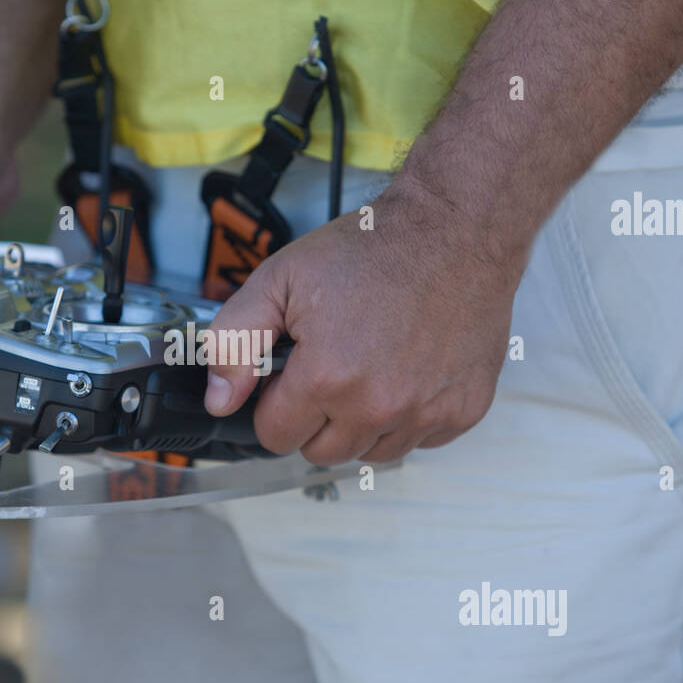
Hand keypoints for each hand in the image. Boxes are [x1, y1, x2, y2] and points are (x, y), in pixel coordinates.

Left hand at [204, 179, 528, 464]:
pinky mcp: (462, 411)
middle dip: (313, 418)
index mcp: (327, 378)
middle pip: (321, 453)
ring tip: (368, 367)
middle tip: (329, 366)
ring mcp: (426, 413)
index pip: (275, 436)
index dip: (274, 402)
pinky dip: (407, 418)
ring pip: (370, 453)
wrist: (454, 229)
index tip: (289, 373)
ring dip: (360, 423)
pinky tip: (405, 373)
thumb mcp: (280, 280)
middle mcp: (378, 406)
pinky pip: (419, 442)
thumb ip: (235, 342)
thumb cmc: (374, 248)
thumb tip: (219, 399)